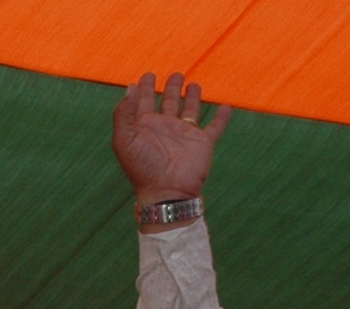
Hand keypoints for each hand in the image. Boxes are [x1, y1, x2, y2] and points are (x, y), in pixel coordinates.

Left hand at [114, 73, 231, 208]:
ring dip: (192, 97)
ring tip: (193, 84)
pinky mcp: (203, 142)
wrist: (167, 192)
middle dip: (171, 88)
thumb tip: (130, 88)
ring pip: (190, 111)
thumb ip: (124, 114)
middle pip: (169, 102)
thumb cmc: (143, 168)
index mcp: (145, 127)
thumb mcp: (124, 139)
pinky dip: (222, 118)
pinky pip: (215, 127)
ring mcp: (185, 135)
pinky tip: (225, 107)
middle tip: (175, 74)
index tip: (147, 76)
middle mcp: (165, 128)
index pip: (144, 102)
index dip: (145, 88)